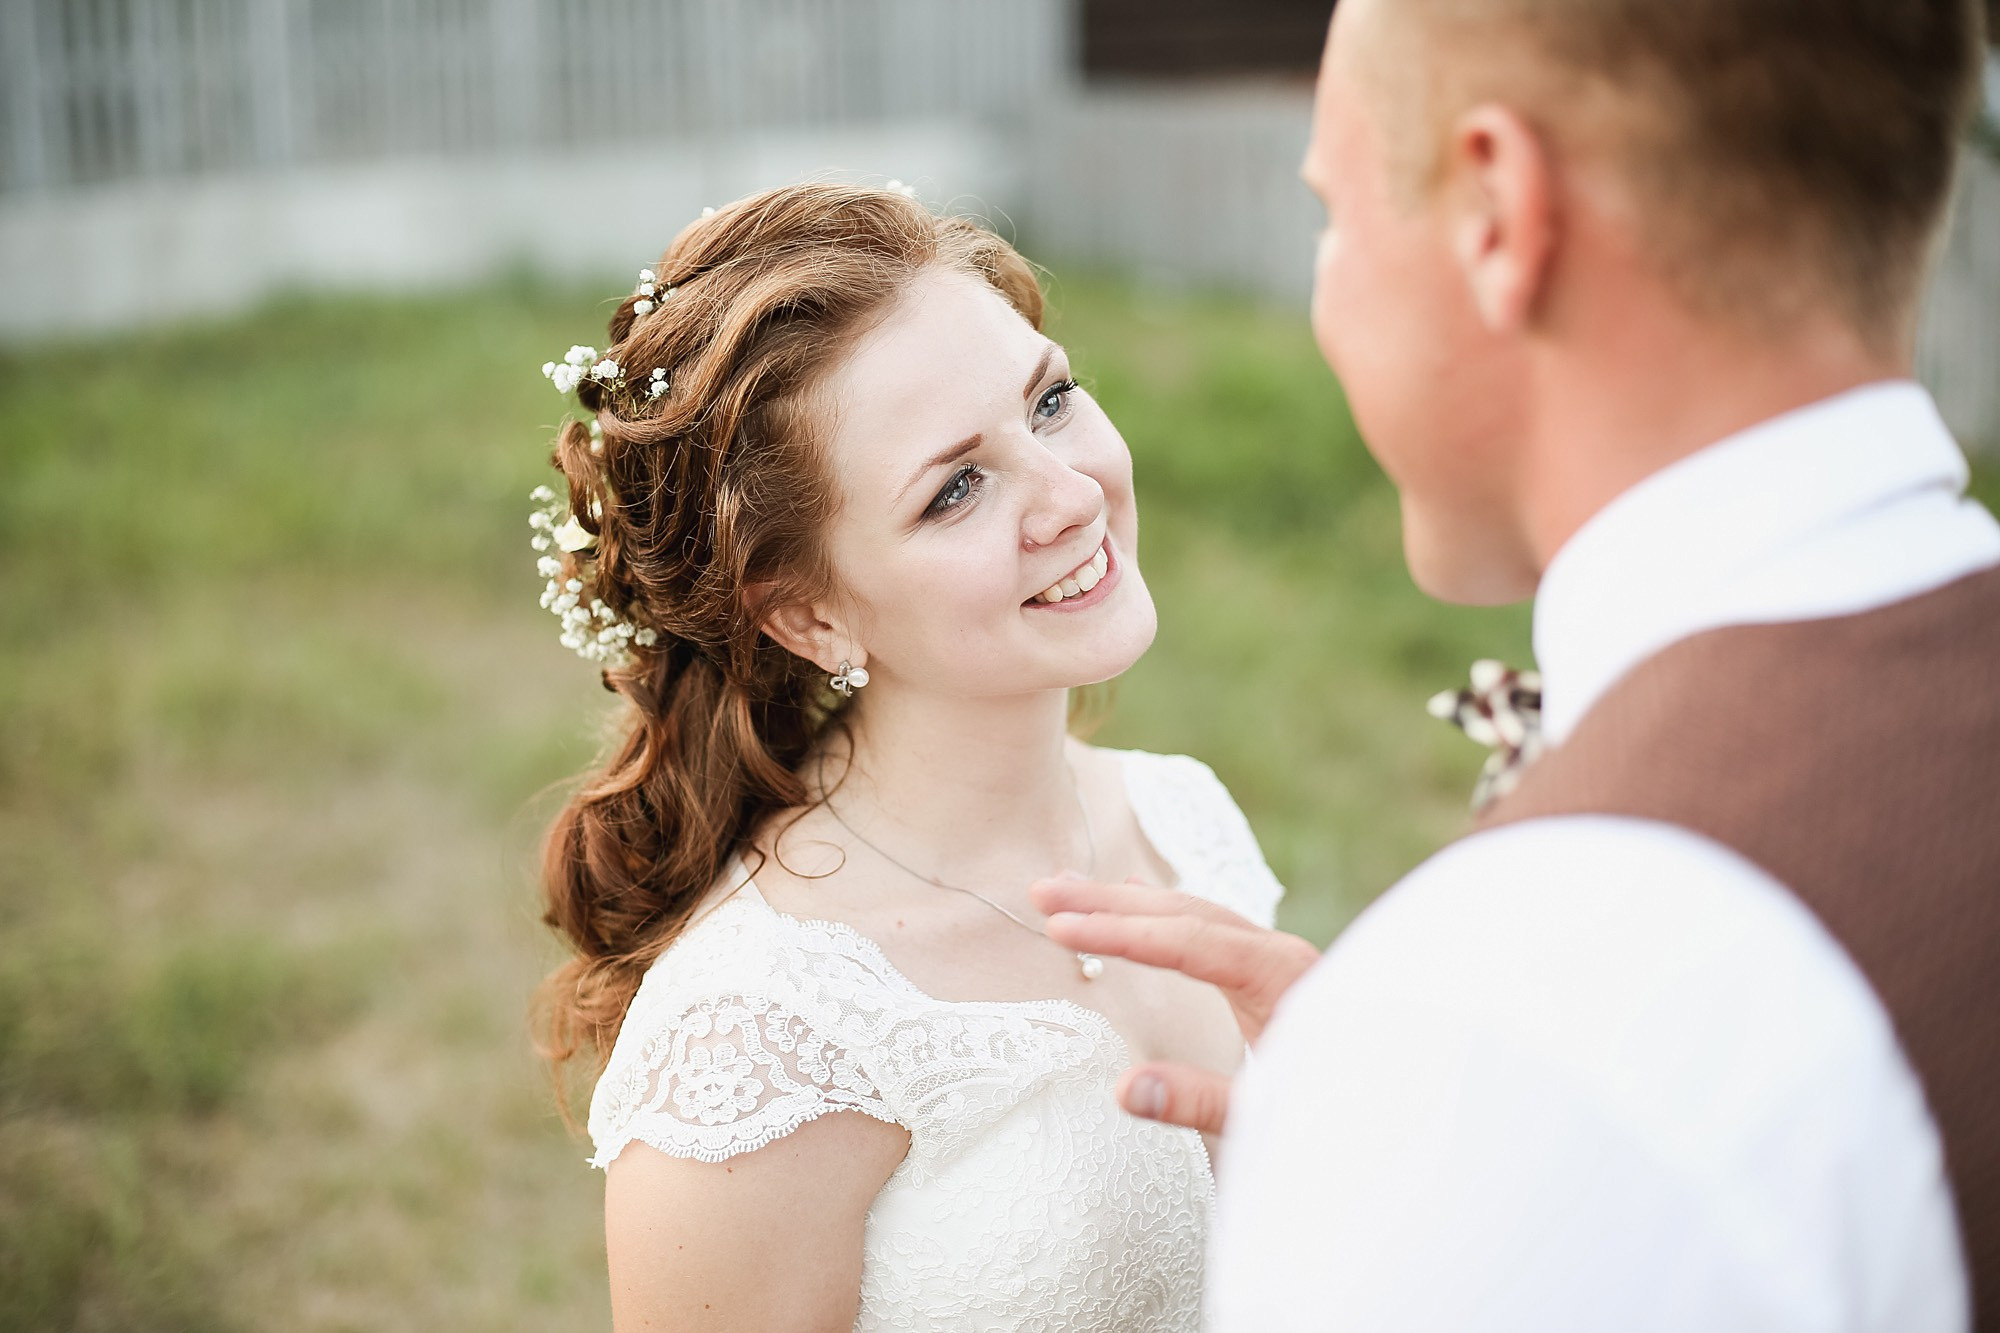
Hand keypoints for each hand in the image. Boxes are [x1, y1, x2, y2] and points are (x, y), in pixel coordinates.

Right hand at [1030, 875, 1320, 1136]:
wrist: (1408, 1116)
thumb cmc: (1344, 1123)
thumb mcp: (1268, 1120)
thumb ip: (1199, 1101)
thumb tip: (1125, 1089)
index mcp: (1284, 978)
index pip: (1189, 940)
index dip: (1120, 934)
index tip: (1060, 928)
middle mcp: (1282, 956)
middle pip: (1186, 912)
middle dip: (1110, 902)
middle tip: (1042, 891)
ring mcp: (1278, 961)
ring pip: (1194, 914)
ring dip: (1128, 904)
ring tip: (1065, 892)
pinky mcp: (1272, 974)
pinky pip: (1208, 927)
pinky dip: (1162, 913)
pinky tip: (1136, 898)